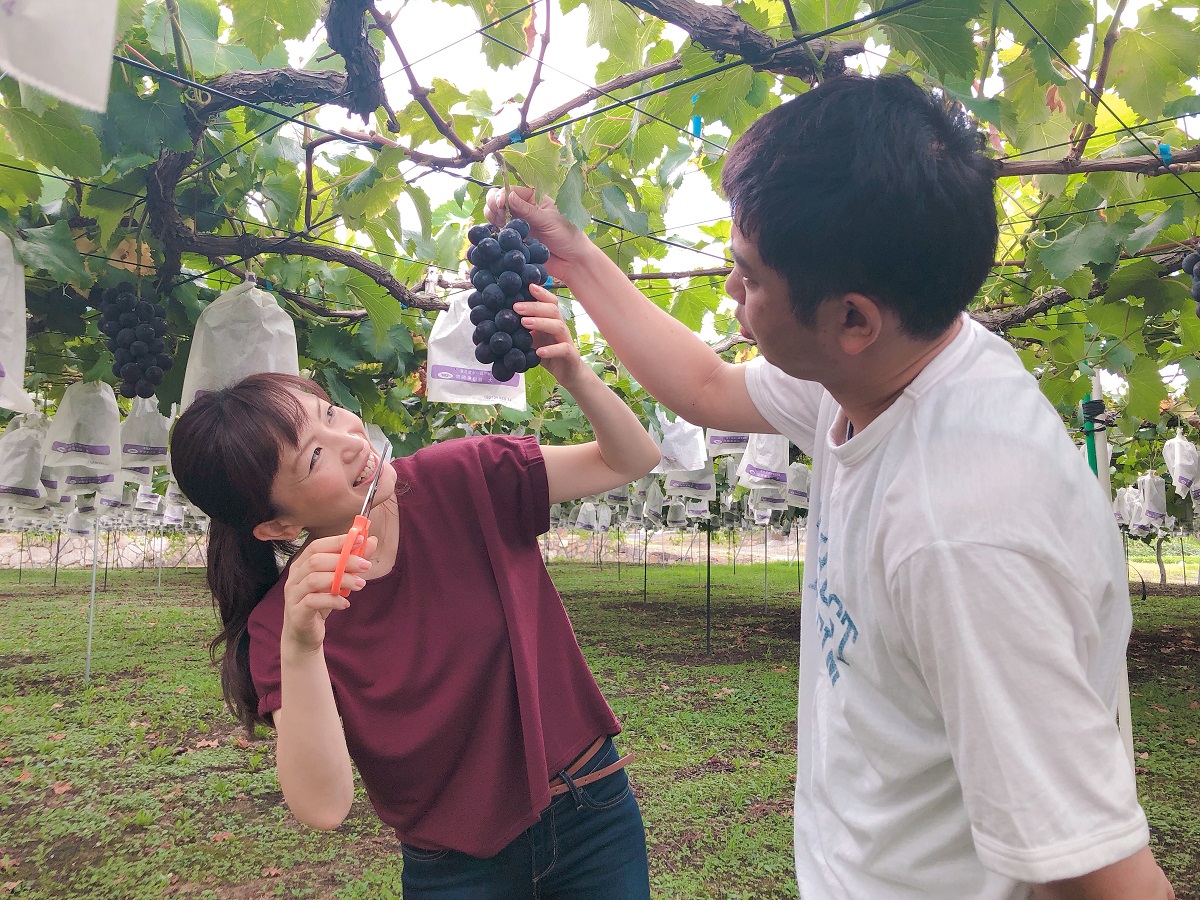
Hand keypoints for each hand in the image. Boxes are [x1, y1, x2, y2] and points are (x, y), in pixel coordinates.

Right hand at [280, 532, 376, 654]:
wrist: (304, 634)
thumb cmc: (320, 603)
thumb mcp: (338, 581)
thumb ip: (352, 561)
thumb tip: (371, 541)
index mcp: (301, 565)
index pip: (316, 546)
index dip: (337, 541)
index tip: (360, 539)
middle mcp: (294, 577)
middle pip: (316, 561)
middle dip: (343, 560)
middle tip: (366, 565)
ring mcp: (293, 595)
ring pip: (314, 580)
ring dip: (341, 580)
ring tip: (360, 584)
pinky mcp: (297, 613)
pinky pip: (313, 602)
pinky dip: (332, 601)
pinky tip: (346, 604)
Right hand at [485, 186, 588, 271]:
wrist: (572, 261)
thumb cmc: (568, 236)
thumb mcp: (549, 220)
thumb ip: (528, 210)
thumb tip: (508, 196)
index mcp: (533, 198)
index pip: (511, 190)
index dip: (502, 194)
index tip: (500, 203)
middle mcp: (522, 209)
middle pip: (499, 201)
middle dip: (493, 205)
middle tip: (498, 215)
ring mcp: (517, 224)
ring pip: (495, 216)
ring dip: (492, 218)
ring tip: (499, 225)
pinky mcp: (515, 240)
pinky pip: (500, 234)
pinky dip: (494, 233)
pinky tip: (498, 236)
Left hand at [512, 283, 585, 385]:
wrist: (568, 374)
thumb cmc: (548, 355)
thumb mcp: (532, 341)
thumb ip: (521, 331)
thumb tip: (497, 323)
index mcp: (551, 321)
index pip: (550, 302)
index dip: (541, 293)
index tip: (528, 286)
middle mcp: (560, 327)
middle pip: (552, 310)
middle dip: (534, 306)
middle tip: (516, 307)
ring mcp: (566, 340)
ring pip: (558, 326)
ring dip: (541, 322)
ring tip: (524, 323)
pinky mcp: (570, 356)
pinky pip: (563, 349)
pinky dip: (551, 349)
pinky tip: (539, 352)